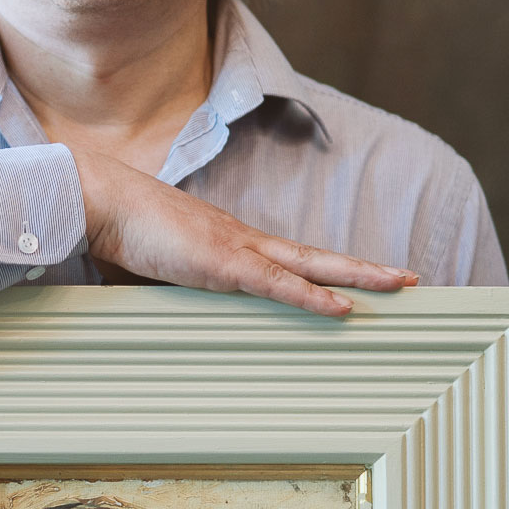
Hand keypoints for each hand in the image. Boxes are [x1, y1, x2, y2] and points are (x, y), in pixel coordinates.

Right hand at [71, 147, 414, 318]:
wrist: (100, 200)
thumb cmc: (120, 231)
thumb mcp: (157, 268)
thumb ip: (176, 284)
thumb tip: (174, 304)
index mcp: (230, 242)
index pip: (289, 258)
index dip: (324, 270)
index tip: (356, 279)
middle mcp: (244, 240)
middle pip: (317, 257)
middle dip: (365, 269)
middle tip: (408, 278)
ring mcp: (238, 249)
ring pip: (313, 264)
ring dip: (359, 275)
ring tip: (399, 284)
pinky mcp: (224, 263)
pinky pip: (279, 285)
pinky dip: (313, 297)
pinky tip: (344, 308)